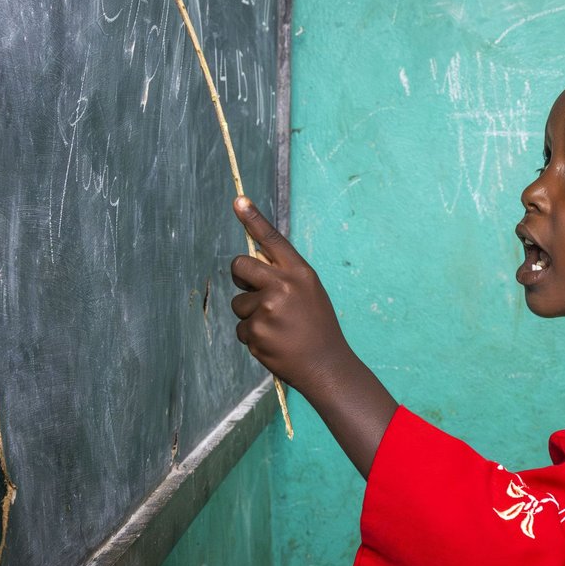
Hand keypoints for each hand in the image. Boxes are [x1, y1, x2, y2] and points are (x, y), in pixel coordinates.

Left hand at [228, 197, 398, 476]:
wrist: (326, 365)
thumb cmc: (318, 326)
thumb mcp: (310, 292)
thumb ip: (285, 277)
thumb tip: (254, 264)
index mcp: (300, 273)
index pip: (272, 240)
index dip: (253, 219)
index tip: (238, 200)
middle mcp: (282, 286)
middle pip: (240, 265)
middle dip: (241, 276)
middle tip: (255, 291)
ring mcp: (267, 309)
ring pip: (238, 302)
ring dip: (251, 314)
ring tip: (276, 327)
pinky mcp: (255, 331)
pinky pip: (241, 327)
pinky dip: (252, 335)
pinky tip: (273, 342)